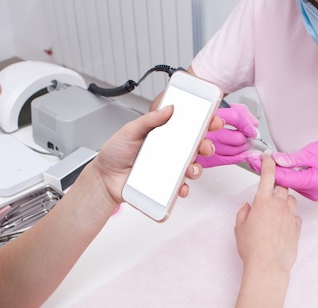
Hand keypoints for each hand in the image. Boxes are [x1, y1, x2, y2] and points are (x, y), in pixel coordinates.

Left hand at [93, 106, 222, 204]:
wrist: (104, 178)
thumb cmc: (115, 153)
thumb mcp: (130, 130)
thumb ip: (149, 119)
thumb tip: (169, 108)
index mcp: (164, 134)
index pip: (188, 126)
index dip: (204, 122)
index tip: (214, 120)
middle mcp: (170, 151)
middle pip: (196, 147)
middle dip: (207, 146)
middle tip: (205, 146)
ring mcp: (168, 169)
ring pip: (192, 168)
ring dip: (197, 169)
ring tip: (190, 170)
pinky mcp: (164, 185)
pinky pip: (180, 187)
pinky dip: (184, 188)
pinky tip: (181, 187)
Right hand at [196, 103, 258, 167]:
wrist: (188, 131)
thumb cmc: (205, 120)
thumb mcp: (222, 108)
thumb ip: (241, 112)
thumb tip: (254, 124)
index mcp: (209, 114)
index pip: (235, 118)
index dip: (248, 125)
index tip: (253, 130)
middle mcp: (206, 131)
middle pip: (236, 137)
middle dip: (247, 138)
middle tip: (249, 136)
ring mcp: (205, 147)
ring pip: (234, 150)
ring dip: (244, 148)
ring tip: (245, 143)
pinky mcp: (206, 159)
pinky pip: (228, 160)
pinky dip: (240, 157)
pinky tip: (244, 154)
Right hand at [235, 152, 300, 273]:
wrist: (268, 266)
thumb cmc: (253, 249)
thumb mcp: (239, 228)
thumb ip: (243, 213)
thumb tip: (247, 207)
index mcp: (262, 202)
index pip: (268, 175)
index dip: (268, 164)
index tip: (269, 157)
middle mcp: (278, 206)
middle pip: (281, 187)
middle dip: (276, 188)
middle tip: (267, 197)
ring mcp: (290, 216)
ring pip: (291, 200)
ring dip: (284, 202)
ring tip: (274, 213)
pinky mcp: (297, 228)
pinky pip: (295, 216)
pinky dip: (289, 216)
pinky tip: (281, 226)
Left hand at [248, 138, 317, 200]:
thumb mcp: (313, 152)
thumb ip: (293, 159)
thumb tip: (276, 161)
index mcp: (313, 182)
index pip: (283, 178)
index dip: (267, 169)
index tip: (254, 161)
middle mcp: (312, 192)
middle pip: (284, 183)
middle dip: (269, 171)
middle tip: (253, 159)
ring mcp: (312, 194)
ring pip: (288, 185)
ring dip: (277, 174)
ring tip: (262, 162)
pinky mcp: (312, 193)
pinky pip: (295, 185)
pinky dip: (286, 177)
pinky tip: (278, 170)